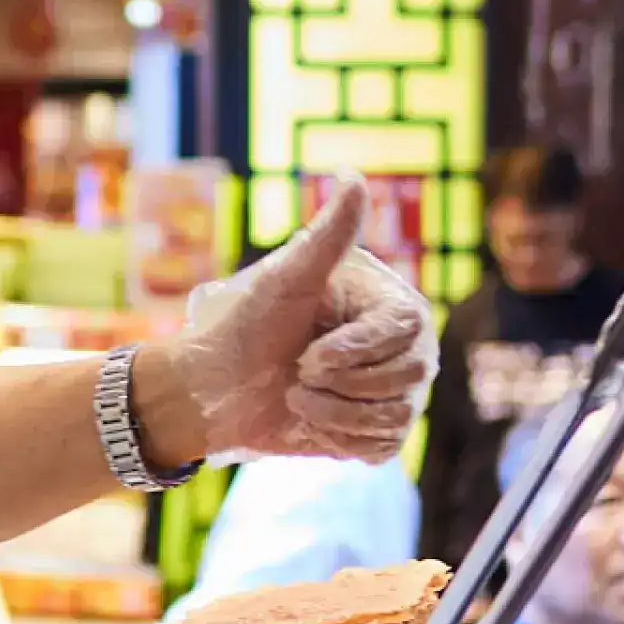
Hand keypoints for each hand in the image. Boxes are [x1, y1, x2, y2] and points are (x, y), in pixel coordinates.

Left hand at [149, 175, 438, 464]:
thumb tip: (352, 177)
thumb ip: (328, 235)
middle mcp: (403, 347)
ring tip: (296, 395)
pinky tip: (311, 419)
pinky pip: (380, 446)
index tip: (309, 357)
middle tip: (297, 371)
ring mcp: (394, 392)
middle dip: (340, 383)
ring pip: (393, 415)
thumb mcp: (287, 279)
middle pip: (408, 375)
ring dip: (332, 412)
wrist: (215, 390)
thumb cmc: (247, 326)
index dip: (356, 350)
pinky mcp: (377, 432)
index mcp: (387, 305)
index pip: (404, 331)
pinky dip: (337, 437)